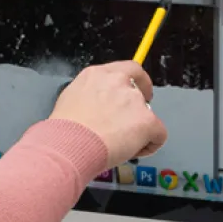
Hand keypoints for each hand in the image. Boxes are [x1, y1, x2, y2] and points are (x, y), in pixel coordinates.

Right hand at [49, 61, 167, 167]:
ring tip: (118, 144)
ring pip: (147, 115)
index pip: (129, 69)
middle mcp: (118, 82)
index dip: (138, 82)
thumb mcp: (70, 100)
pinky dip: (149, 145)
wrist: (68, 145)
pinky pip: (158, 134)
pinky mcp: (147, 121)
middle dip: (134, 111)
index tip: (140, 91)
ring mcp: (134, 100)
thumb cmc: (63, 130)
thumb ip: (91, 96)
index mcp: (97, 75)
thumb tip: (99, 106)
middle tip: (122, 127)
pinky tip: (132, 152)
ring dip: (137, 129)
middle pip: (139, 93)